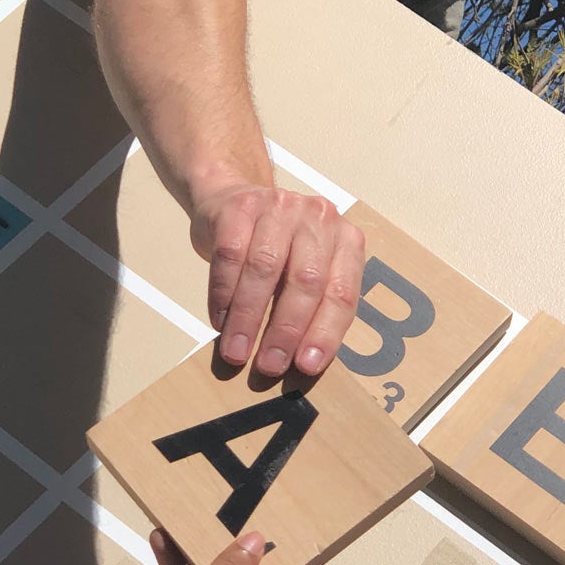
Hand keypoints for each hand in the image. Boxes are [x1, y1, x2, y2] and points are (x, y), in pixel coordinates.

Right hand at [189, 183, 364, 376]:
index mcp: (346, 240)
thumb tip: (300, 362)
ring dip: (249, 317)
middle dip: (286, 330)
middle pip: (306, 281)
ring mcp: (280, 206)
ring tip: (237, 351)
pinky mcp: (241, 206)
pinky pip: (230, 255)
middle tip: (269, 365)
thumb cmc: (275, 247)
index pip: (342, 293)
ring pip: (265, 268)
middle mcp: (319, 218)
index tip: (307, 366)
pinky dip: (223, 294)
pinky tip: (219, 320)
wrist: (234, 198)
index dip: (325, 332)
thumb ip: (311, 306)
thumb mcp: (305, 270)